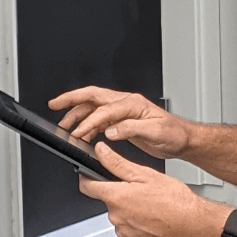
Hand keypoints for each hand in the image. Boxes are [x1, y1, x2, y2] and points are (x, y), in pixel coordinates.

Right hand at [49, 86, 188, 160]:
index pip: (104, 110)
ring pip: (93, 108)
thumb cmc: (173, 133)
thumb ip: (131, 129)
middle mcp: (125, 104)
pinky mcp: (122, 121)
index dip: (89, 121)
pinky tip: (82, 135)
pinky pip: (99, 119)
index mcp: (132, 103)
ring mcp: (122, 112)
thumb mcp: (155, 131)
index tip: (78, 133)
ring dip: (77, 115)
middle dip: (71, 99)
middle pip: (92, 97)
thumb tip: (110, 131)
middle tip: (54, 104)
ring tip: (64, 126)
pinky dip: (87, 126)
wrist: (182, 139)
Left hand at [80, 143, 223, 236]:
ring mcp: (123, 232)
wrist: (194, 225)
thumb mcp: (145, 174)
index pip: (87, 187)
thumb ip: (117, 163)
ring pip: (118, 215)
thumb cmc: (175, 200)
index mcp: (117, 197)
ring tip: (149, 205)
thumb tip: (100, 152)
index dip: (86, 177)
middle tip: (139, 190)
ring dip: (128, 210)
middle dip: (119, 194)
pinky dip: (135, 223)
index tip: (88, 175)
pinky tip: (151, 218)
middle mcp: (116, 217)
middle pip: (107, 200)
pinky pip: (126, 230)